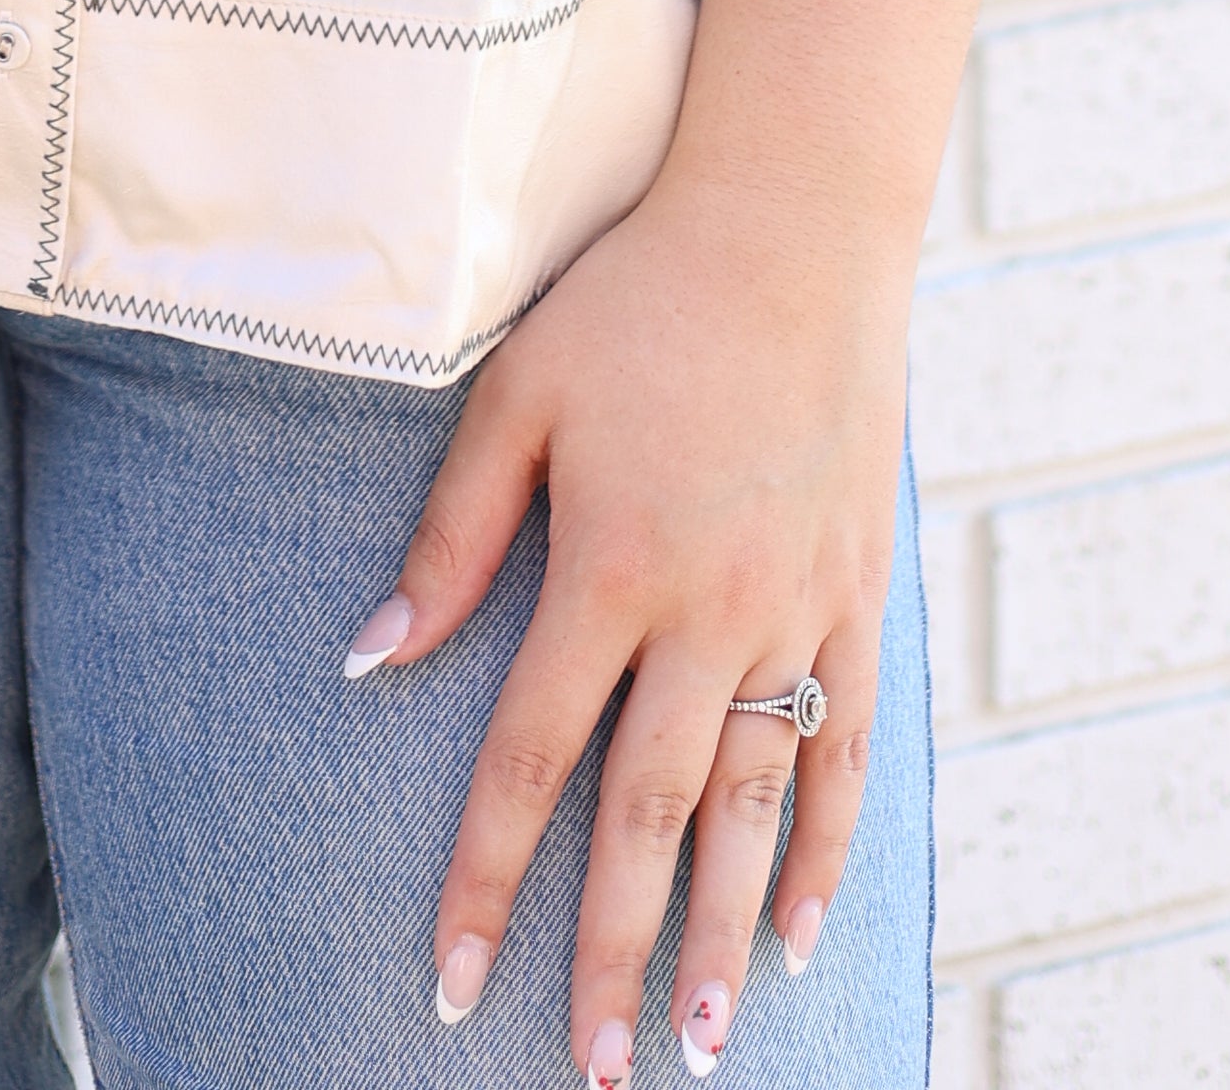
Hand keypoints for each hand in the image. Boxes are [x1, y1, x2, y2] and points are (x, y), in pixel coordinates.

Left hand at [345, 167, 903, 1074]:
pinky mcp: (857, 594)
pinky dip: (829, 849)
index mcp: (610, 566)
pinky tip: (803, 935)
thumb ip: (452, 535)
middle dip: (618, 956)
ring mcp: (796, 609)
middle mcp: (709, 609)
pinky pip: (847, 747)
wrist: (794, 225)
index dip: (487, 878)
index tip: (451, 982)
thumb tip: (372, 655)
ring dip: (729, 937)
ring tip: (705, 1048)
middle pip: (651, 818)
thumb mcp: (517, 394)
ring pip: (757, 808)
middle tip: (600, 1072)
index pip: (530, 758)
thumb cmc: (636, 301)